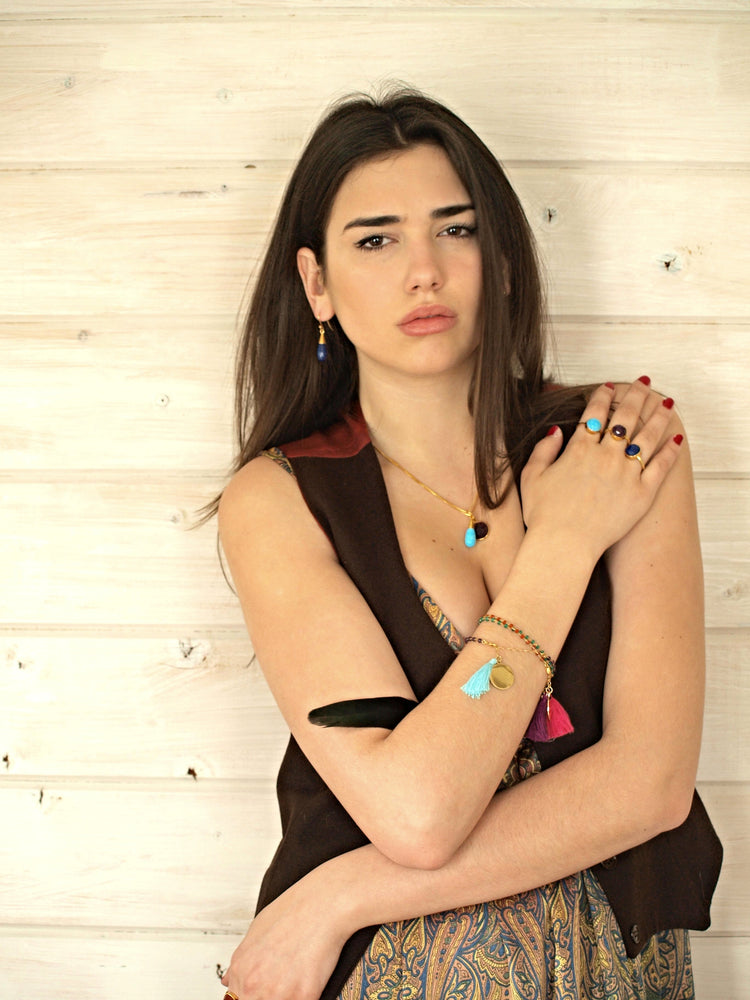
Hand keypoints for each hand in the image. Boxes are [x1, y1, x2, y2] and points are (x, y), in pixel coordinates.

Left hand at [221, 873, 349, 999]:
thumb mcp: (255, 930)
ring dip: (284, 997)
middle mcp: (254, 985)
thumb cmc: (293, 911)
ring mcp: (278, 994)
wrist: (323, 904)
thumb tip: (230, 980)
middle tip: (280, 984)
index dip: (250, 996)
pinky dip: (304, 996)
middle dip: (266, 997)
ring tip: (293, 982)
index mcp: (241, 970)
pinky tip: (307, 982)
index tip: (259, 992)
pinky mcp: (303, 997)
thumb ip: (241, 962)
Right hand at [519, 379, 682, 560]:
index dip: (603, 396)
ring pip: (647, 437)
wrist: (563, 545)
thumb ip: (542, 450)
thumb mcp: (531, 477)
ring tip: (666, 403)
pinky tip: (676, 438)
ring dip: (658, 416)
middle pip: (624, 418)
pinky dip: (670, 451)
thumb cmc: (544, 515)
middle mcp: (605, 457)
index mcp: (578, 450)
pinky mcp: (642, 494)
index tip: (609, 386)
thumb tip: (555, 430)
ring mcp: (626, 474)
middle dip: (635, 396)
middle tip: (644, 383)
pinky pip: (661, 466)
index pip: (594, 414)